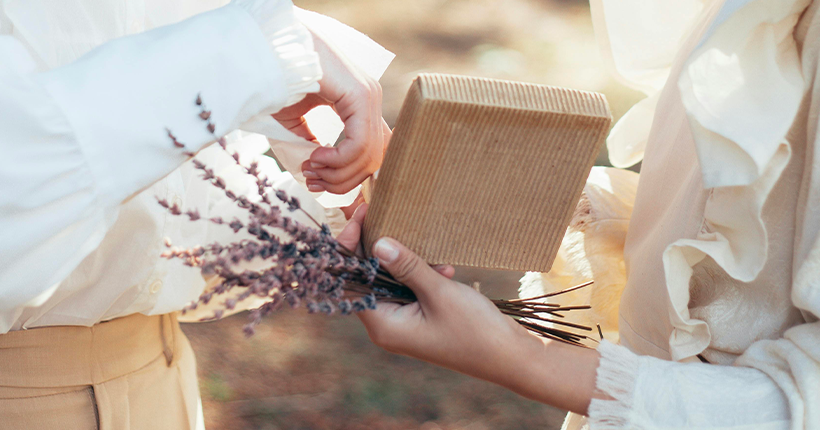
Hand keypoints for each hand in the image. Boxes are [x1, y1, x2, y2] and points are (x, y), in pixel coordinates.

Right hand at [273, 30, 389, 194]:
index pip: (371, 152)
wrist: (271, 50)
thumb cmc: (278, 80)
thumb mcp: (295, 121)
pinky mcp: (362, 96)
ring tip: (309, 167)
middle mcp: (370, 100)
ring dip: (336, 173)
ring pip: (368, 157)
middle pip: (372, 161)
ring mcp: (369, 97)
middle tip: (311, 180)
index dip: (346, 177)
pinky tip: (316, 157)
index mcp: (359, 105)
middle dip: (340, 181)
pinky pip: (360, 144)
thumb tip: (319, 175)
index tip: (316, 183)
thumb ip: (310, 145)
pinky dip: (338, 160)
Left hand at [337, 211, 602, 414]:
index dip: (351, 249)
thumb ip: (407, 267)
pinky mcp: (421, 320)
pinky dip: (421, 276)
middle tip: (379, 214)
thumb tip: (378, 243)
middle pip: (367, 280)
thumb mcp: (439, 292)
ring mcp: (404, 325)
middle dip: (376, 249)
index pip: (351, 283)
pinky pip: (410, 290)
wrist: (510, 358)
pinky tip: (446, 271)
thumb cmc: (475, 330)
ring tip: (426, 249)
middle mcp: (388, 327)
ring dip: (405, 262)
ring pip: (390, 283)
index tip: (359, 217)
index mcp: (384, 326)